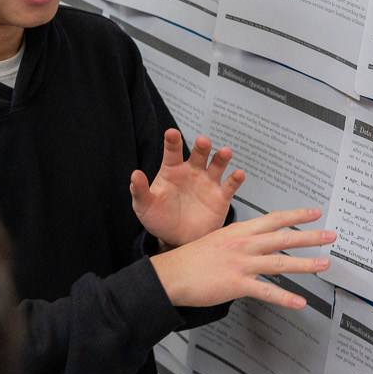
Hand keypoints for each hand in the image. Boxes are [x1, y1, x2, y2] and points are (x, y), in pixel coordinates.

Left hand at [130, 130, 243, 248]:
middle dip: (202, 146)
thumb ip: (140, 191)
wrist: (177, 239)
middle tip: (203, 142)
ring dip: (222, 157)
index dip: (172, 141)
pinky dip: (235, 179)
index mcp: (172, 170)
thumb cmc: (159, 219)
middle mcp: (192, 171)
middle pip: (199, 153)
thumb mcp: (144, 206)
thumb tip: (134, 175)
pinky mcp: (221, 197)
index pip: (172, 151)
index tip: (171, 133)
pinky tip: (238, 174)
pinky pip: (230, 185)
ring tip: (225, 152)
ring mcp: (208, 183)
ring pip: (217, 165)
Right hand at [151, 209, 333, 309]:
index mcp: (239, 231)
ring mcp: (241, 264)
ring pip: (280, 262)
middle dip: (311, 236)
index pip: (274, 219)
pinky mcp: (236, 284)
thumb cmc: (190, 259)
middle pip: (283, 237)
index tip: (315, 213)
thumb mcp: (216, 240)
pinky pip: (266, 292)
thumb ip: (238, 241)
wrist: (170, 274)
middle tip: (331, 235)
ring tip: (324, 264)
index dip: (297, 216)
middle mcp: (243, 244)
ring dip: (306, 264)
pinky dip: (285, 298)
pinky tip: (299, 302)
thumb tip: (253, 245)